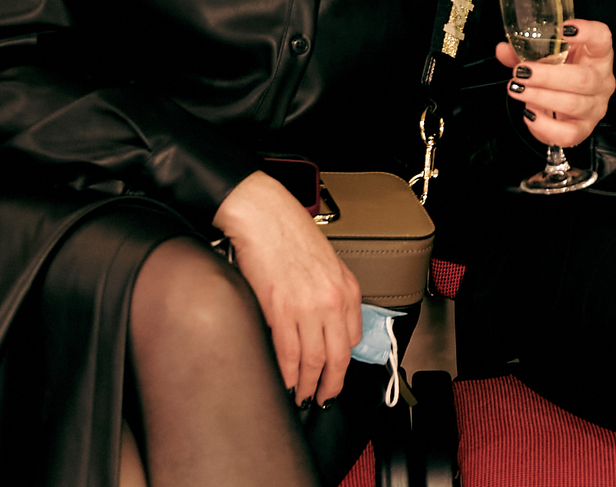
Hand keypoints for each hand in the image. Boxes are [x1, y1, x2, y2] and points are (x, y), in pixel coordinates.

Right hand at [213, 170, 360, 405]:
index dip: (342, 364)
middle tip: (322, 398)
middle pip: (337, 357)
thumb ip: (333, 294)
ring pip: (313, 361)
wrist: (264, 216)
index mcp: (347, 288)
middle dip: (330, 385)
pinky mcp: (280, 311)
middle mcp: (333, 301)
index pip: (352, 339)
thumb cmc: (290, 233)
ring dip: (308, 385)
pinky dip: (288, 374)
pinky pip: (288, 354)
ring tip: (302, 397)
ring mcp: (308, 308)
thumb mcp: (327, 263)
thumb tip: (327, 326)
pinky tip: (286, 383)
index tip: (334, 375)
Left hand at [497, 17, 615, 147]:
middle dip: (548, 76)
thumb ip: (526, 52)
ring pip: (573, 105)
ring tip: (517, 89)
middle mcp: (602, 81)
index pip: (602, 38)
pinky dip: (545, 126)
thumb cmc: (562, 73)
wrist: (569, 101)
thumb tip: (503, 50)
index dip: (587, 32)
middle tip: (522, 72)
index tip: (564, 28)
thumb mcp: (547, 57)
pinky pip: (568, 134)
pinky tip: (529, 114)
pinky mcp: (584, 129)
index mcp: (598, 56)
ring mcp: (595, 107)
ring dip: (540, 97)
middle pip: (583, 79)